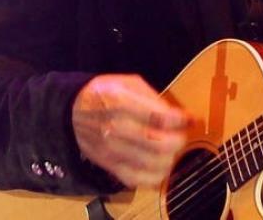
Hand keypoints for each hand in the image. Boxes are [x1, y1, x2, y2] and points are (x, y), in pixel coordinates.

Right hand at [71, 74, 189, 187]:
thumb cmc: (104, 94)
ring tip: (172, 149)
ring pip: (152, 164)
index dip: (181, 120)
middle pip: (159, 144)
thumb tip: (179, 115)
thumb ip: (154, 98)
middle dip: (179, 141)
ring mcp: (113, 150)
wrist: (72, 112)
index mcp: (121, 102)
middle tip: (181, 135)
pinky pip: (138, 179)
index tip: (190, 118)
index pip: (159, 117)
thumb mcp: (128, 83)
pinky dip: (155, 176)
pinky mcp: (111, 165)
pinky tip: (160, 165)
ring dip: (171, 158)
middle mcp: (116, 128)